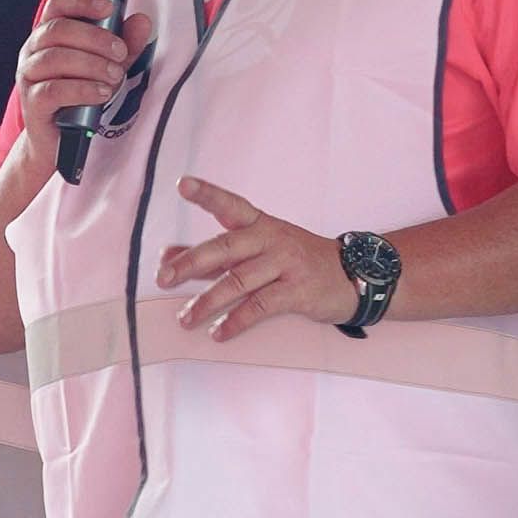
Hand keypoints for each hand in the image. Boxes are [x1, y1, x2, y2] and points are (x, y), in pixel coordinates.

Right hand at [10, 0, 152, 177]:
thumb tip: (142, 21)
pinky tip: (101, 93)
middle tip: (120, 52)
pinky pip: (53, 90)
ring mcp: (29, 76)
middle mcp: (33, 50)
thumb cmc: (81, 97)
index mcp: (50, 33)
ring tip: (114, 75)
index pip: (58, 3)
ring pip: (54, 58)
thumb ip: (125, 45)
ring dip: (91, 64)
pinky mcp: (32, 103)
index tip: (109, 7)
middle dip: (95, 38)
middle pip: (58, 30)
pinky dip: (82, 89)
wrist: (60, 141)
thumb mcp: (108, 66)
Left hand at [154, 179, 354, 339]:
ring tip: (186, 318)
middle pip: (225, 247)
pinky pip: (261, 306)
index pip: (230, 205)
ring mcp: (285, 263)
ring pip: (239, 280)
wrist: (353, 275)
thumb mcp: (257, 250)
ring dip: (208, 301)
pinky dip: (236, 321)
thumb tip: (168, 255)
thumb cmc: (296, 261)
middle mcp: (271, 239)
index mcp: (260, 224)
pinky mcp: (297, 290)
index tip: (183, 185)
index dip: (206, 194)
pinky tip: (219, 332)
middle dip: (190, 263)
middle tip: (164, 278)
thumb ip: (213, 254)